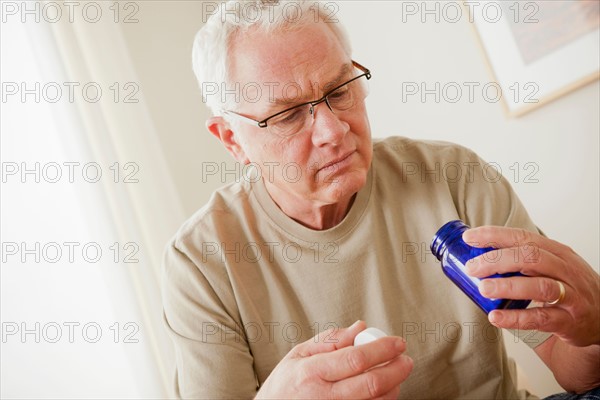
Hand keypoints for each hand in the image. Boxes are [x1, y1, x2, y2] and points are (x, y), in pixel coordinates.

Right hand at [255, 320, 412, 398]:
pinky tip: (383, 392)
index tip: (398, 342)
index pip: (355, 359)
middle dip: (397, 369)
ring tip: (395, 375)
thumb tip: (360, 327)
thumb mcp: (298, 356)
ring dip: (394, 388)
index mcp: (311, 373)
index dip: (382, 349)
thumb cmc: (284, 386)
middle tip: (406, 359)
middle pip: (372, 384)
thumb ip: (330, 341)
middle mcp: (323, 398)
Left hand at [463, 226, 599, 346]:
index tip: (470, 238)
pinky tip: (496, 317)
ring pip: (539, 286)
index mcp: (556, 252)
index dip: (495, 236)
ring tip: (483, 288)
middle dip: (497, 260)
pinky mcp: (570, 321)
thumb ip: (523, 260)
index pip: (523, 237)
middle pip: (531, 257)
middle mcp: (565, 270)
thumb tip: (478, 256)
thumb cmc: (570, 288)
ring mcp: (571, 295)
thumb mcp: (552, 266)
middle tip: (472, 267)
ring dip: (508, 286)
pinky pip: (541, 318)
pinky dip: (516, 318)